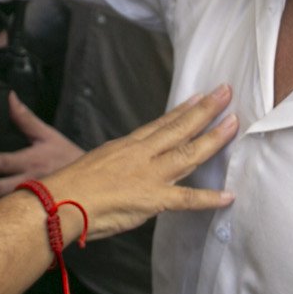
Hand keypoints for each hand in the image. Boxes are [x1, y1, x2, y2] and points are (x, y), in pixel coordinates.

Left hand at [0, 92, 83, 224]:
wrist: (93, 187)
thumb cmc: (67, 157)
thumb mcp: (49, 136)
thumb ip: (26, 119)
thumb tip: (9, 96)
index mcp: (32, 162)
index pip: (6, 162)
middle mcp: (31, 185)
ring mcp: (31, 204)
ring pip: (0, 211)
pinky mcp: (32, 217)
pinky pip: (8, 225)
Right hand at [38, 85, 237, 237]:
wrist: (59, 201)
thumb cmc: (70, 187)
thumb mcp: (97, 163)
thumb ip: (120, 165)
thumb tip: (130, 171)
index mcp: (127, 146)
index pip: (161, 123)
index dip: (183, 110)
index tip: (200, 96)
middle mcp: (142, 155)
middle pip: (179, 128)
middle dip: (205, 110)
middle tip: (226, 92)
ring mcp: (149, 175)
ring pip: (188, 154)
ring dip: (213, 139)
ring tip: (234, 124)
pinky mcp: (152, 199)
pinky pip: (186, 199)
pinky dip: (208, 199)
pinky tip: (228, 196)